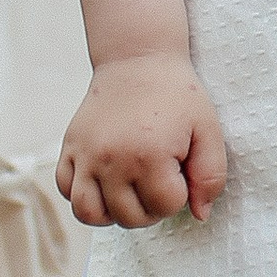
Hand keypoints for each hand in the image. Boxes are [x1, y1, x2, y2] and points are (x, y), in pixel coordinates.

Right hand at [57, 53, 226, 228]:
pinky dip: (84, 194)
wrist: (138, 58)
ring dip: (114, 213)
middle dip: (151, 208)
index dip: (179, 195)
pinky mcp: (70, 147)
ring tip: (130, 192)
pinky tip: (105, 181)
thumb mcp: (208, 130)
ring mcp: (86, 155)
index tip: (180, 170)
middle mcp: (112, 159)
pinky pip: (65, 190)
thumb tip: (200, 215)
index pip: (164, 207)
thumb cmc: (177, 95)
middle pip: (129, 217)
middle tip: (159, 181)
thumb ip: (211, 176)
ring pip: (89, 214)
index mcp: (149, 155)